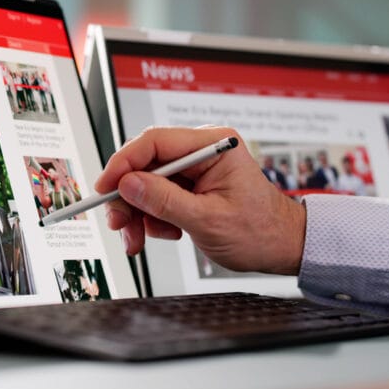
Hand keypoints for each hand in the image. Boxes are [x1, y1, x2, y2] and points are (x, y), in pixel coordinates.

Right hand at [96, 126, 305, 275]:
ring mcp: (196, 168)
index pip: (155, 142)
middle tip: (119, 222)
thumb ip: (164, 200)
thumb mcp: (207, 220)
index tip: (105, 187)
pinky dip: (153, 218)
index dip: (124, 164)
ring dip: (138, 212)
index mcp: (214, 145)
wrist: (282, 247)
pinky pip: (158, 196)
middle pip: (146, 163)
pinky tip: (165, 233)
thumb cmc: (260, 231)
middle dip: (128, 195)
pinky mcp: (191, 186)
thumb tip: (128, 184)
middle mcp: (203, 150)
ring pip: (147, 183)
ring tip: (140, 238)